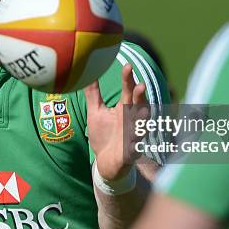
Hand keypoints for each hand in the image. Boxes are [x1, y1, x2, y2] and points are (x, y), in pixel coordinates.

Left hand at [85, 64, 146, 180]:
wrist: (106, 163)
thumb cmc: (103, 135)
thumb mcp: (96, 112)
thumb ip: (93, 94)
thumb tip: (86, 73)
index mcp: (124, 109)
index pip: (128, 91)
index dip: (128, 79)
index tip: (128, 65)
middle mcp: (131, 120)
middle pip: (137, 105)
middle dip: (140, 96)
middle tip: (140, 84)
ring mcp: (133, 136)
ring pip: (141, 125)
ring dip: (142, 118)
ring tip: (142, 109)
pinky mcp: (131, 152)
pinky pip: (135, 148)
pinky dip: (135, 145)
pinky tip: (134, 143)